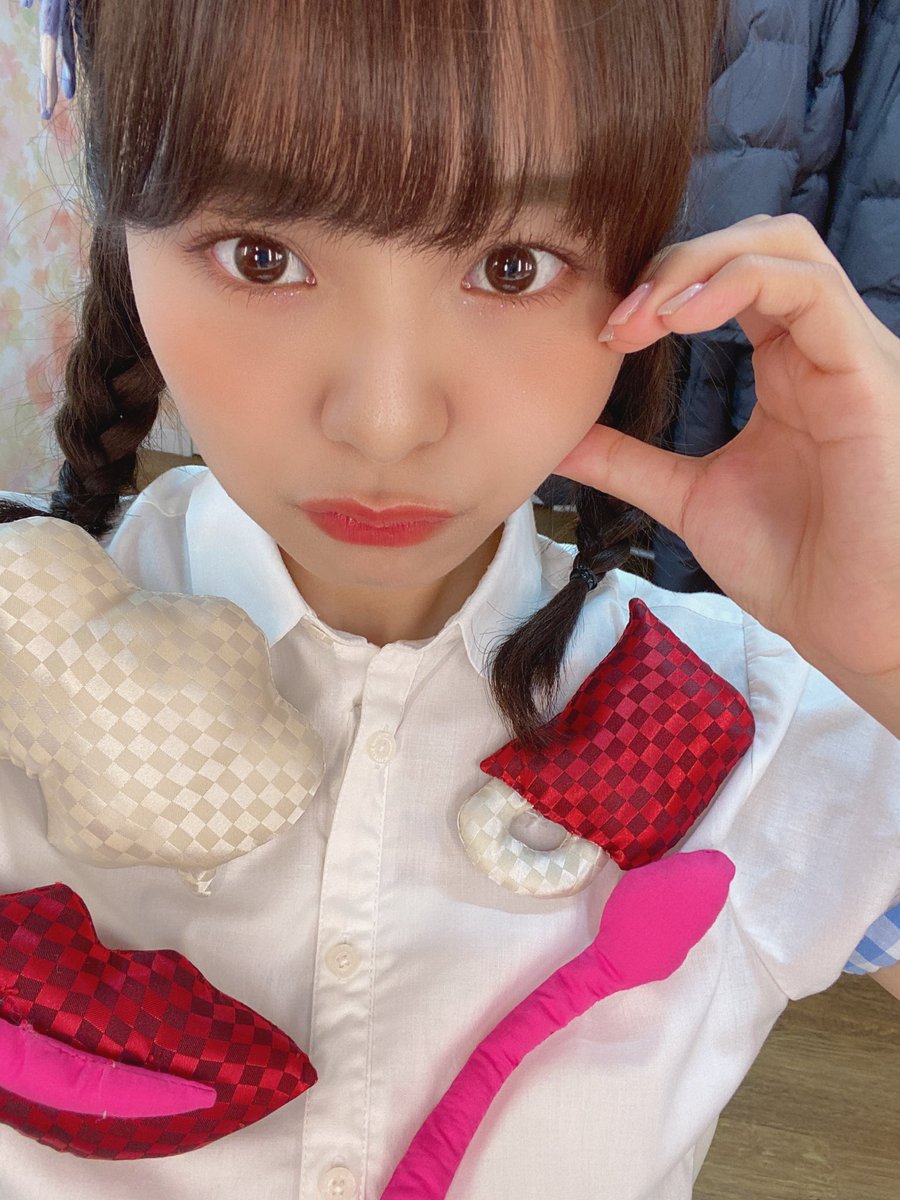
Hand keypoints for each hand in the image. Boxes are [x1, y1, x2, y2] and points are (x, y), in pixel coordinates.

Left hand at [553, 214, 899, 727]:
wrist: (850, 627)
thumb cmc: (793, 565)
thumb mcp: (687, 497)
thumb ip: (626, 461)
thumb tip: (557, 436)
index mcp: (787, 366)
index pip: (728, 278)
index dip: (660, 287)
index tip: (605, 338)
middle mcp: (821, 347)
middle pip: (756, 241)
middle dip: (676, 262)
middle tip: (618, 322)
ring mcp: (849, 354)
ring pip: (785, 246)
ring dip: (698, 267)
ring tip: (643, 320)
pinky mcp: (866, 374)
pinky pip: (812, 291)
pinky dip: (740, 285)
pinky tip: (683, 322)